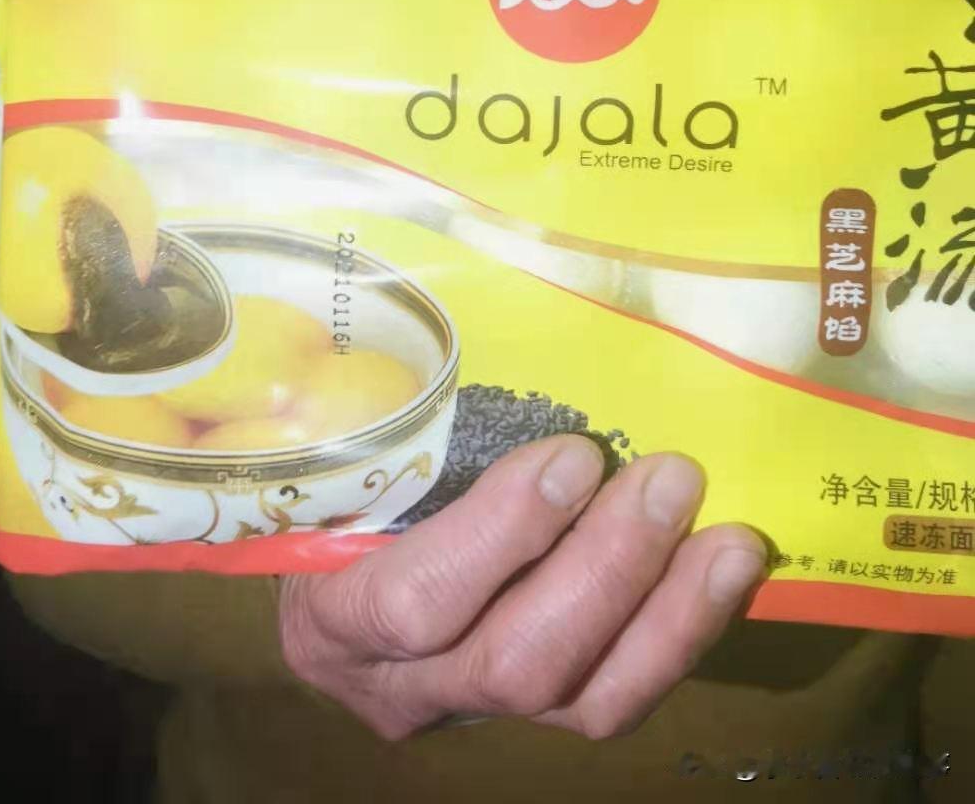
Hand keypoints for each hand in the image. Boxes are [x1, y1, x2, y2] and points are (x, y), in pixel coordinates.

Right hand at [278, 437, 766, 739]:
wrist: (321, 580)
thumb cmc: (325, 495)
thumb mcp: (341, 461)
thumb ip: (390, 425)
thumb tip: (472, 334)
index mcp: (333, 615)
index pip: (416, 603)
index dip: (506, 535)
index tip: (575, 455)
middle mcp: (401, 684)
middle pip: (516, 664)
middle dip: (608, 569)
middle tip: (672, 479)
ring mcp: (474, 710)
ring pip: (581, 701)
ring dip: (668, 613)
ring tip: (729, 541)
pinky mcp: (537, 717)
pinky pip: (616, 694)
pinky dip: (678, 633)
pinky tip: (723, 574)